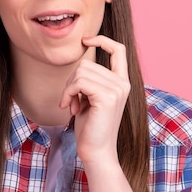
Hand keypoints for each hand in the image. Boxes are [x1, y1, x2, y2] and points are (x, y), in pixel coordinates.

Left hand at [59, 35, 129, 164]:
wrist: (96, 151)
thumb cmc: (91, 126)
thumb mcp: (92, 97)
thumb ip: (92, 80)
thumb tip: (80, 61)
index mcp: (122, 82)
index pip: (118, 49)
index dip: (102, 40)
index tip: (85, 41)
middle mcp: (123, 83)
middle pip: (87, 64)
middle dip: (72, 81)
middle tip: (71, 100)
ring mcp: (117, 89)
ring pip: (81, 72)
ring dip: (68, 89)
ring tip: (71, 105)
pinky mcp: (107, 97)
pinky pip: (79, 82)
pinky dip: (68, 93)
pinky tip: (69, 108)